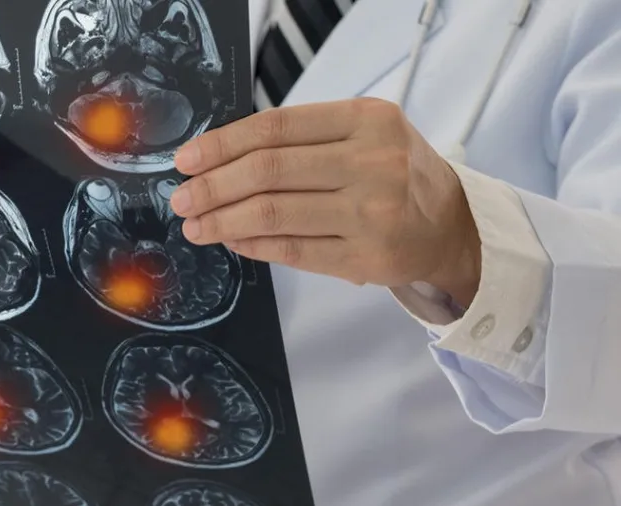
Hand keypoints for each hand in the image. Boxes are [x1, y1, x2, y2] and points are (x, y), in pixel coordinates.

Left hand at [171, 98, 481, 305]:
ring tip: (195, 225)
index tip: (187, 160)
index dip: (222, 145)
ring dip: (223, 220)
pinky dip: (252, 245)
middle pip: (269, 171)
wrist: (451, 224)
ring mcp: (372, 212)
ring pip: (275, 213)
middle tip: (181, 198)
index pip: (275, 129)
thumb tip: (218, 160)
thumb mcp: (361, 134)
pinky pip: (292, 250)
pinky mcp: (366, 257)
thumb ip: (300, 140)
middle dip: (213, 186)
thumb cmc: (393, 173)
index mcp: (366, 120)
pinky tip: (231, 241)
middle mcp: (372, 162)